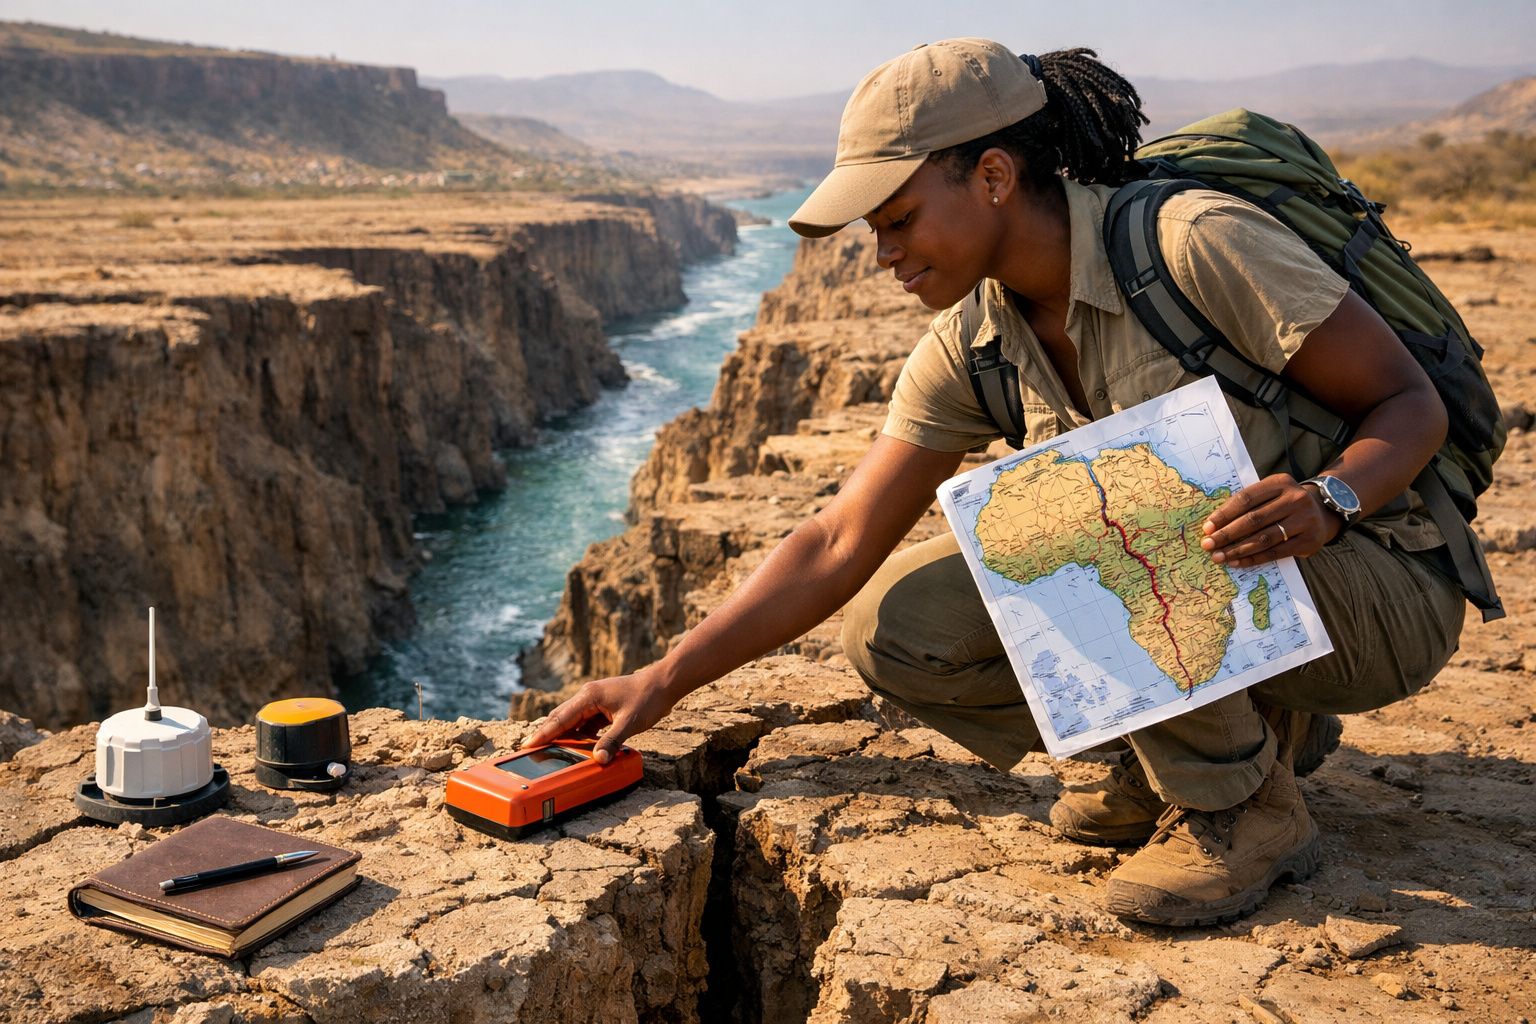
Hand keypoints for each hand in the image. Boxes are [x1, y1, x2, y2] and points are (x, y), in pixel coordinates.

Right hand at [526, 671, 675, 763]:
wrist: (664, 684)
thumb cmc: (648, 698)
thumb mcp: (629, 723)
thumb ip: (612, 741)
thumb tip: (598, 759)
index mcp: (588, 696)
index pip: (560, 718)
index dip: (544, 733)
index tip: (528, 745)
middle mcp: (588, 697)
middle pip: (562, 719)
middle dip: (548, 735)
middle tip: (532, 751)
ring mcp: (596, 702)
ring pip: (574, 722)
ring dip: (565, 736)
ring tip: (552, 753)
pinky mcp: (604, 707)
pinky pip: (586, 724)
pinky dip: (581, 735)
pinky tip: (580, 748)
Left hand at [1200, 473, 1341, 567]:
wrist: (1322, 512)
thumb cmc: (1284, 503)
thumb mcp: (1270, 493)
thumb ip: (1247, 503)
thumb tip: (1213, 525)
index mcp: (1280, 483)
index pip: (1246, 498)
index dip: (1224, 514)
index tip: (1207, 527)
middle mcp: (1295, 499)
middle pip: (1253, 519)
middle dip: (1227, 534)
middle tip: (1208, 545)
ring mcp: (1304, 520)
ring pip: (1264, 538)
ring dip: (1237, 549)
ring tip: (1219, 556)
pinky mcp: (1308, 540)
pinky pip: (1275, 552)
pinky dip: (1254, 558)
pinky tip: (1237, 562)